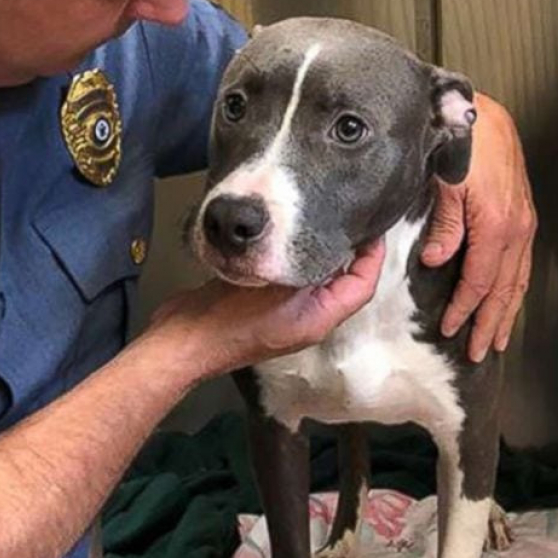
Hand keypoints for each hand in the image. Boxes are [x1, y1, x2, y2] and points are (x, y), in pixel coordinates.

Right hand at [149, 239, 385, 377]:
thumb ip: (307, 269)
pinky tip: (286, 233)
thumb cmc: (229, 319)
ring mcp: (284, 312)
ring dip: (322, 252)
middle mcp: (308, 318)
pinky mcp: (261, 302)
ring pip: (316, 279)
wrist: (184, 340)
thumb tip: (330, 243)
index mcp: (319, 319)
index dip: (372, 258)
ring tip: (324, 218)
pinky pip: (290, 277)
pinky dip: (294, 256)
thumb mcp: (275, 290)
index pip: (361, 287)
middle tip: (352, 217)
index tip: (373, 228)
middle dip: (351, 253)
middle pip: (342, 284)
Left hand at [422, 94, 536, 361]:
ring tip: (499, 339)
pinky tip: (509, 300)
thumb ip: (445, 225)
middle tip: (480, 354)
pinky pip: (522, 262)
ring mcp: (525, 222)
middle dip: (491, 323)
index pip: (479, 280)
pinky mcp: (525, 215)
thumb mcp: (445, 183)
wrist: (481, 113)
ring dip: (507, 311)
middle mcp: (517, 228)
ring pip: (517, 278)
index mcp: (496, 224)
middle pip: (503, 288)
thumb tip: (438, 261)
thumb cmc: (458, 144)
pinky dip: (515, 287)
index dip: (465, 308)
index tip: (450, 330)